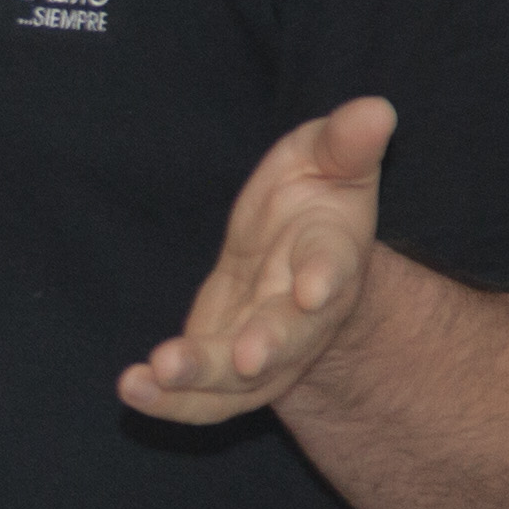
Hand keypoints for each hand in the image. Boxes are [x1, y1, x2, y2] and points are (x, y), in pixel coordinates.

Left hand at [120, 98, 400, 425]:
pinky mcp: (225, 373)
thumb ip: (346, 142)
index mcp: (332, 258)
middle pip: (289, 337)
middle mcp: (303, 316)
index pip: (332, 266)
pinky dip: (168, 401)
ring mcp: (264, 352)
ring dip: (200, 380)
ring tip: (158, 372)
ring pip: (239, 381)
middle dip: (267, 346)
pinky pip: (200, 400)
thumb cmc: (316, 197)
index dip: (324, 276)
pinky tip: (130, 388)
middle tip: (246, 357)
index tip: (312, 288)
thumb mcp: (329, 159)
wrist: (300, 259)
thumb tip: (378, 108)